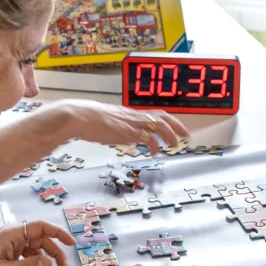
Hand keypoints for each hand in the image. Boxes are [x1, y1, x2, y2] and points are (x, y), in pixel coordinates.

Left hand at [0, 220, 75, 265]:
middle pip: (41, 242)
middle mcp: (13, 237)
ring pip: (34, 254)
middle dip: (52, 258)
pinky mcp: (6, 257)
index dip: (59, 233)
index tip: (72, 244)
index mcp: (12, 233)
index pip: (41, 227)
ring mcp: (9, 247)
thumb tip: (50, 262)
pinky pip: (24, 262)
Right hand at [53, 100, 188, 153]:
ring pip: (159, 125)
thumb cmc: (88, 119)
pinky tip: (156, 153)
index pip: (155, 113)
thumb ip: (117, 126)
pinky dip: (155, 145)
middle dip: (176, 125)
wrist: (80, 116)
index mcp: (130, 112)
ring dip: (170, 134)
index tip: (176, 127)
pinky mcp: (128, 131)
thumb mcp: (108, 121)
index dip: (169, 120)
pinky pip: (148, 138)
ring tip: (175, 145)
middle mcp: (134, 115)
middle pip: (163, 116)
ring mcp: (132, 122)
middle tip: (185, 136)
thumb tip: (119, 133)